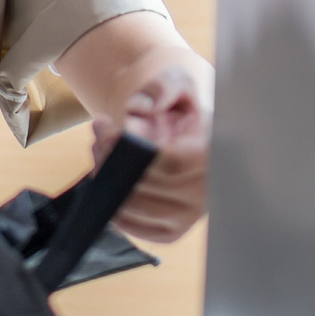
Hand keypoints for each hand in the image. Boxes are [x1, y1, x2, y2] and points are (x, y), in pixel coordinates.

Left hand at [103, 61, 211, 243]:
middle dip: (111, 157)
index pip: (172, 164)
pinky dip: (112, 202)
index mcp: (216, 158)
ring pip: (134, 206)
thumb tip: (140, 106)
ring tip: (102, 152)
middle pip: (146, 185)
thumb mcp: (178, 84)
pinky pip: (133, 226)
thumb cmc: (182, 110)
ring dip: (106, 178)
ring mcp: (190, 216)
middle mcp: (208, 193)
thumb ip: (163, 87)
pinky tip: (110, 178)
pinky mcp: (172, 231)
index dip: (132, 148)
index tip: (108, 131)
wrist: (189, 137)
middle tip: (98, 134)